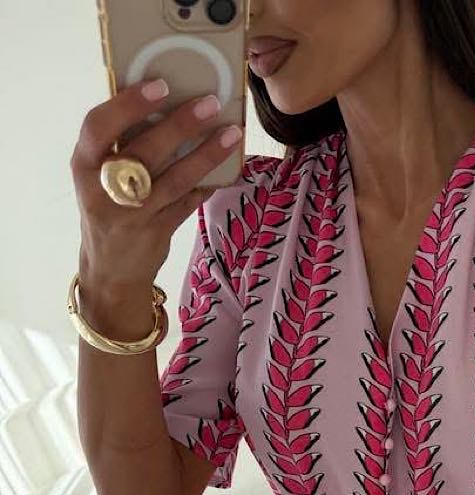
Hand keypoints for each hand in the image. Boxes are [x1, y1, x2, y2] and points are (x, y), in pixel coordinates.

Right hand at [71, 78, 236, 288]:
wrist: (109, 270)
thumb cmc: (106, 207)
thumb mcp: (97, 176)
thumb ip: (119, 146)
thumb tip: (165, 103)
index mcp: (84, 165)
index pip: (99, 127)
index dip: (129, 104)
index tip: (160, 85)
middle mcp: (105, 190)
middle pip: (145, 151)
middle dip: (180, 125)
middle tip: (210, 103)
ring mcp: (134, 215)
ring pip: (175, 179)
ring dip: (206, 155)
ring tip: (231, 133)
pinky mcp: (158, 233)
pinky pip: (189, 203)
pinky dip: (209, 184)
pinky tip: (229, 168)